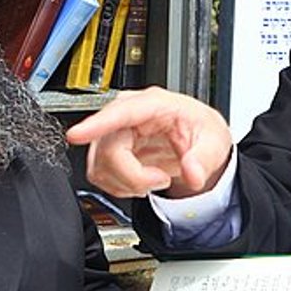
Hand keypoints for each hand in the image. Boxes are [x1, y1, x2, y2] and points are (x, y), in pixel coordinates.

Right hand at [65, 87, 232, 198]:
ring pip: (100, 166)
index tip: (76, 134)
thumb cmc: (199, 130)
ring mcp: (114, 132)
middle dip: (133, 176)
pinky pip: (99, 175)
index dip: (96, 124)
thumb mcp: (214, 141)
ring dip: (127, 184)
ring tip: (153, 178)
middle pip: (109, 150)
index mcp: (153, 104)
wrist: (196, 141)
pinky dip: (120, 186)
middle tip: (159, 180)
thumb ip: (204, 159)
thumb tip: (192, 172)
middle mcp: (128, 114)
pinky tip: (139, 180)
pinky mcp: (107, 150)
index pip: (120, 112)